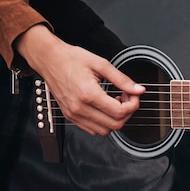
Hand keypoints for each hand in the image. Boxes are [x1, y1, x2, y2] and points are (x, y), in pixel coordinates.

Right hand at [16, 25, 144, 135]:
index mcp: (88, 94)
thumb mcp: (101, 64)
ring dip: (115, 119)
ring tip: (115, 101)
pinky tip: (104, 107)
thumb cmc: (72, 59)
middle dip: (127, 112)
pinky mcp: (70, 116)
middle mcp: (79, 108)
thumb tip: (139, 90)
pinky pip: (92, 129)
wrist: (50, 59)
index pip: (120, 112)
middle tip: (126, 97)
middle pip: (115, 124)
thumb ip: (122, 79)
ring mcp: (73, 114)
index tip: (133, 94)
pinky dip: (103, 123)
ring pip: (104, 131)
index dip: (133, 104)